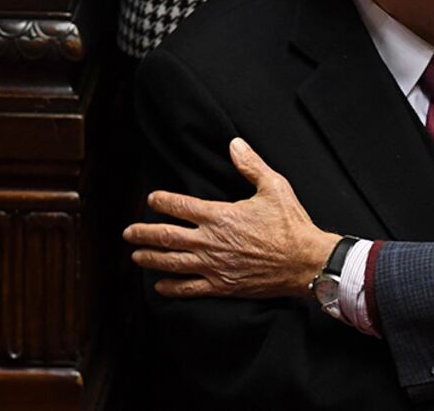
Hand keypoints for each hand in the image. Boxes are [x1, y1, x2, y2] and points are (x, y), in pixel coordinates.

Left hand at [123, 138, 339, 298]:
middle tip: (128, 232)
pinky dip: (170, 288)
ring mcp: (214, 265)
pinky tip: (160, 286)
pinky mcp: (222, 285)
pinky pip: (188, 288)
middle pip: (165, 236)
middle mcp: (210, 241)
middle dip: (143, 233)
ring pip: (170, 263)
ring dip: (149, 258)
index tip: (151, 198)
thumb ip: (250, 165)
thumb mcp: (274, 187)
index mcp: (220, 215)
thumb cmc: (291, 224)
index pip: (179, 206)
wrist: (305, 261)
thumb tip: (234, 144)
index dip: (161, 200)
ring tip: (136, 256)